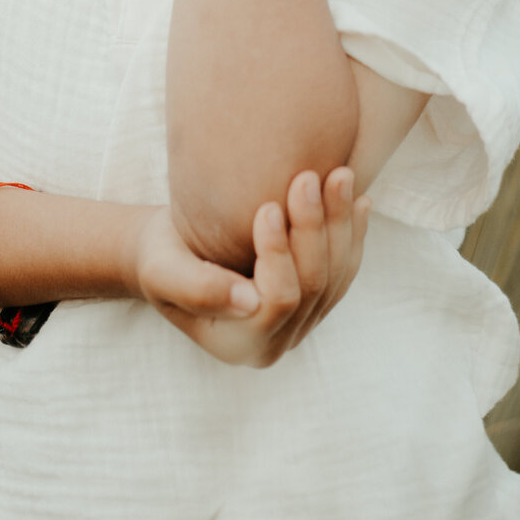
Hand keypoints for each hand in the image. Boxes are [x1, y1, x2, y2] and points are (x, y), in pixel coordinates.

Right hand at [137, 167, 369, 367]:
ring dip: (340, 224)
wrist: (174, 252)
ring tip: (340, 174)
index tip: (266, 205)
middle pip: (313, 286)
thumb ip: (198, 289)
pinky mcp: (315, 298)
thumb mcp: (163, 272)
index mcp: (240, 345)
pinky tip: (358, 198)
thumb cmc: (162, 259)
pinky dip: (352, 233)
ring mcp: (301, 322)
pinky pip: (344, 270)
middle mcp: (277, 341)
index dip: (279, 254)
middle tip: (308, 177)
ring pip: (336, 276)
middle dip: (314, 228)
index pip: (278, 301)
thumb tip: (248, 302)